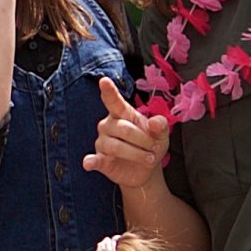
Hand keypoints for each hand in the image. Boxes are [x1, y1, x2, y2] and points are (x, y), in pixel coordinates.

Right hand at [84, 76, 170, 191]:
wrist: (146, 170)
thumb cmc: (151, 146)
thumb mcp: (161, 134)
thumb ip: (161, 126)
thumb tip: (155, 121)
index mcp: (122, 114)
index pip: (114, 101)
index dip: (109, 91)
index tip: (104, 80)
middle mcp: (108, 125)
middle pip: (123, 129)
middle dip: (143, 140)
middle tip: (155, 148)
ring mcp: (102, 142)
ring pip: (115, 146)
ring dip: (136, 154)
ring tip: (148, 158)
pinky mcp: (99, 160)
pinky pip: (93, 159)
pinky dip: (90, 161)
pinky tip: (89, 163)